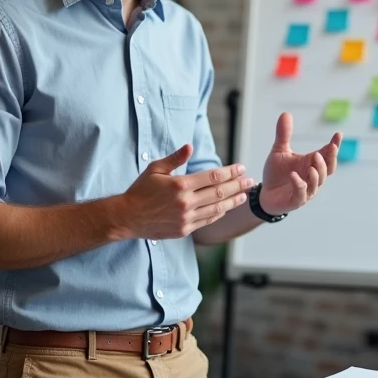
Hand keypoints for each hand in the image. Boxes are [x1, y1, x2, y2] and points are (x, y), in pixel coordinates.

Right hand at [121, 144, 255, 238]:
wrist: (127, 217)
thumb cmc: (140, 190)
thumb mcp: (155, 169)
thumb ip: (175, 158)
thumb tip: (190, 146)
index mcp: (180, 185)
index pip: (212, 177)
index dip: (230, 172)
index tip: (241, 168)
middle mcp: (185, 202)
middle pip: (219, 192)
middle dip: (237, 185)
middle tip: (250, 180)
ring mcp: (186, 218)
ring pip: (216, 208)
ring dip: (233, 201)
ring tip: (244, 195)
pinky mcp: (185, 230)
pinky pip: (207, 220)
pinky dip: (219, 213)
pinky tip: (227, 208)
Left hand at [259, 112, 341, 215]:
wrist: (265, 194)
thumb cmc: (276, 173)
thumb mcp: (279, 151)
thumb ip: (284, 134)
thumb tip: (286, 113)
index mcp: (311, 163)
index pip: (327, 154)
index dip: (334, 145)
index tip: (338, 134)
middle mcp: (312, 176)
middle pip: (328, 169)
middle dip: (329, 160)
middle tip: (324, 150)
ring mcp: (306, 190)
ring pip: (317, 182)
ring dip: (316, 173)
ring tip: (311, 164)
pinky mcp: (296, 200)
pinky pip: (301, 193)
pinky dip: (299, 184)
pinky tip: (293, 176)